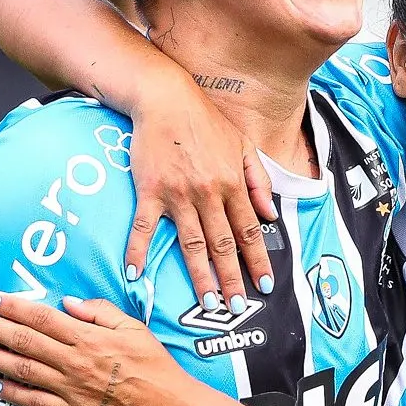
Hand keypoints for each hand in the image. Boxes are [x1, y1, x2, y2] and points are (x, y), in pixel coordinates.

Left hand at [0, 295, 206, 405]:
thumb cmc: (154, 366)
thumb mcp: (134, 328)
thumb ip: (101, 312)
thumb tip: (70, 303)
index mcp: (88, 338)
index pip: (42, 318)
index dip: (15, 307)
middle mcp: (73, 362)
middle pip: (24, 341)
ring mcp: (70, 390)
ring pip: (23, 371)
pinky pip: (36, 403)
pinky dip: (13, 393)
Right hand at [128, 79, 277, 309]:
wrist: (167, 99)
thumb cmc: (205, 122)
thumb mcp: (242, 145)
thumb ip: (258, 180)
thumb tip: (271, 215)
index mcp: (233, 184)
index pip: (249, 231)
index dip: (257, 261)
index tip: (265, 285)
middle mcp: (209, 193)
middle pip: (223, 245)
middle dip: (232, 279)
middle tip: (237, 307)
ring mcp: (178, 195)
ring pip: (192, 243)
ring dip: (200, 276)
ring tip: (208, 301)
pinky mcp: (150, 191)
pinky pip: (144, 227)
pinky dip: (138, 251)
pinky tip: (135, 273)